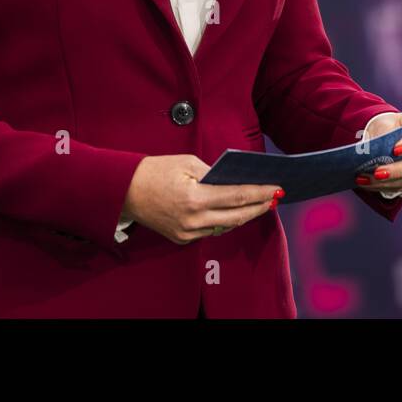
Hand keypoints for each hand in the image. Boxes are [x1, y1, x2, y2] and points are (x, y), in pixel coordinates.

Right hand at [122, 155, 282, 244]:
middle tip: (274, 198)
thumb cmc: (156, 170)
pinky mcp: (181, 239)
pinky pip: (210, 231)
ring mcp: (187, 233)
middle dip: (258, 207)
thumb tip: (236, 182)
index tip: (277, 188)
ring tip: (259, 204)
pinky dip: (224, 221)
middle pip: (236, 216)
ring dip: (243, 215)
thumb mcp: (187, 163)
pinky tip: (235, 212)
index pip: (237, 196)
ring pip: (225, 226)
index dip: (260, 193)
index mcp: (195, 198)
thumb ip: (214, 173)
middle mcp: (193, 220)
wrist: (124, 190)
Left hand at [356, 111, 401, 196]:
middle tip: (377, 173)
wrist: (389, 136)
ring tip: (368, 180)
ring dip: (390, 182)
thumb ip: (382, 136)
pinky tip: (374, 185)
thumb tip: (373, 154)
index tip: (394, 150)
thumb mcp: (383, 124)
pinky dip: (391, 186)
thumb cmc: (388, 127)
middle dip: (399, 169)